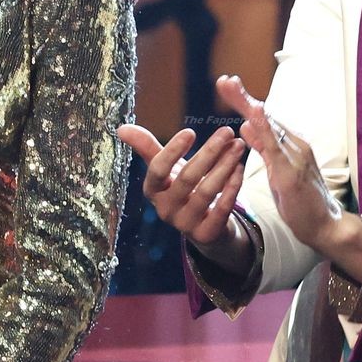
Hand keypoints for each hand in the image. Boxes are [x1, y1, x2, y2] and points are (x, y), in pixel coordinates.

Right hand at [118, 120, 248, 265]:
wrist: (203, 224)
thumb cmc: (182, 188)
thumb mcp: (166, 169)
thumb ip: (147, 147)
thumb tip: (121, 128)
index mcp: (153, 191)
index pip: (157, 170)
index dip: (172, 150)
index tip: (190, 131)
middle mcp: (165, 209)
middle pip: (187, 178)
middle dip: (209, 152)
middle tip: (227, 131)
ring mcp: (185, 224)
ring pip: (206, 192)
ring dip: (225, 166)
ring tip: (239, 146)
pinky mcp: (206, 234)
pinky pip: (221, 210)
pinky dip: (233, 188)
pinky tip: (241, 169)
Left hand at [216, 75, 343, 253]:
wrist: (326, 227)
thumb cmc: (302, 202)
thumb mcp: (276, 171)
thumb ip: (263, 148)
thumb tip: (245, 126)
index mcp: (290, 145)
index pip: (265, 119)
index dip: (246, 102)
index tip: (228, 85)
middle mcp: (295, 145)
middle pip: (265, 116)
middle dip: (243, 98)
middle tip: (224, 80)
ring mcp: (295, 157)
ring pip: (269, 125)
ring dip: (249, 105)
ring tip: (231, 88)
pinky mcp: (291, 172)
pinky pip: (274, 146)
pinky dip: (263, 127)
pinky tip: (252, 114)